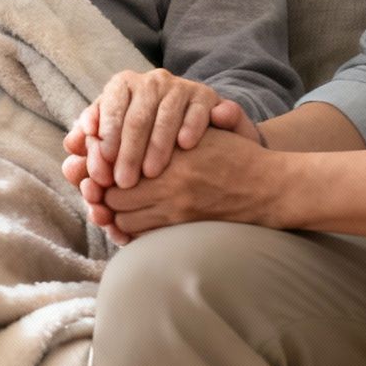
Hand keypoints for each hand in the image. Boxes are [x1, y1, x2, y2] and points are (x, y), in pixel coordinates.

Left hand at [61, 69, 247, 189]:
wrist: (192, 123)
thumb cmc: (143, 134)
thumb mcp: (116, 133)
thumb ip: (92, 140)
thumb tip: (70, 146)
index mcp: (123, 85)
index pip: (110, 107)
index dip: (106, 135)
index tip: (102, 163)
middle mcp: (151, 81)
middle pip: (137, 116)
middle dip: (128, 151)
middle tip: (123, 181)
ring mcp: (180, 87)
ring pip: (166, 115)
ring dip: (157, 145)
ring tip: (151, 173)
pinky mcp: (206, 96)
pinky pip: (197, 110)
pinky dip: (190, 126)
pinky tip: (184, 146)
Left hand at [89, 127, 275, 239]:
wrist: (269, 187)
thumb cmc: (233, 154)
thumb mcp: (199, 132)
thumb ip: (164, 130)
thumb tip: (128, 129)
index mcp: (170, 155)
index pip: (117, 165)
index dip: (101, 167)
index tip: (96, 165)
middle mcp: (170, 183)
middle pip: (113, 196)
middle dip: (102, 193)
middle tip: (97, 188)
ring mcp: (177, 210)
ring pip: (124, 220)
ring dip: (115, 214)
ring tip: (112, 206)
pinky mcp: (184, 228)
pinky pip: (143, 235)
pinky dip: (131, 231)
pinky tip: (130, 221)